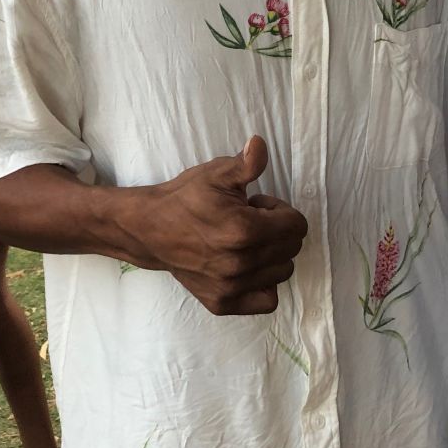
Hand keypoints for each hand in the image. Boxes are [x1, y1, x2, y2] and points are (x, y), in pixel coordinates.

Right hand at [126, 135, 307, 315]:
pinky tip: (248, 267)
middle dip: (278, 230)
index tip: (257, 206)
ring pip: (282, 273)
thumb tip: (259, 144)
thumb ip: (247, 163)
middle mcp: (241, 263)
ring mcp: (231, 286)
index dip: (280, 210)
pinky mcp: (222, 302)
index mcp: (244, 230)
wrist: (150, 229)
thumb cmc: (186, 199)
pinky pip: (267, 301)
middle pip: (292, 249)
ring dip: (272, 255)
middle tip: (250, 221)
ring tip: (246, 242)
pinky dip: (264, 284)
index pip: (297, 226)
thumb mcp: (217, 173)